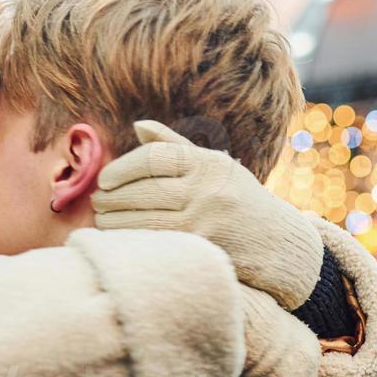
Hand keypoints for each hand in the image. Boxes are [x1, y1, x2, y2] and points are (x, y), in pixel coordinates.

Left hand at [93, 120, 324, 309]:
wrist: (279, 243)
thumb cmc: (238, 199)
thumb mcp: (214, 166)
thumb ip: (175, 146)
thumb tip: (137, 126)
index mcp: (207, 164)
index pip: (154, 157)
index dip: (122, 168)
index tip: (105, 179)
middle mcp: (207, 190)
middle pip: (144, 191)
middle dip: (112, 197)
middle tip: (97, 201)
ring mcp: (205, 221)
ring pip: (144, 221)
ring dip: (115, 221)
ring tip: (102, 219)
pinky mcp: (202, 250)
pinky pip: (156, 243)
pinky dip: (132, 240)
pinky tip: (120, 238)